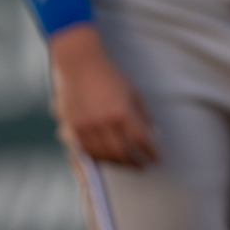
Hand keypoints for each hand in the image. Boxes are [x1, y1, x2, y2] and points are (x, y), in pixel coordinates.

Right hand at [50, 23, 157, 165]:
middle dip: (134, 162)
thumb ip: (143, 114)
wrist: (79, 64)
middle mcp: (104, 121)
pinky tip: (106, 159)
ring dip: (117, 163)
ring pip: (104, 154)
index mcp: (122, 111)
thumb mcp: (133, 91)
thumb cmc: (109, 75)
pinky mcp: (73, 127)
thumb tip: (153, 134)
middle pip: (122, 151)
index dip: (150, 152)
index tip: (156, 158)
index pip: (140, 139)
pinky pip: (86, 150)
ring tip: (126, 164)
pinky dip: (99, 158)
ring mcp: (87, 125)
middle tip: (142, 166)